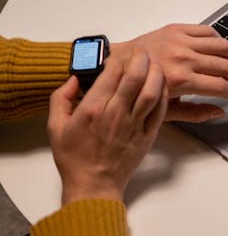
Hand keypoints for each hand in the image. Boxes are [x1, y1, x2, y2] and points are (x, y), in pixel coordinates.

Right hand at [47, 47, 167, 204]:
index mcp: (93, 109)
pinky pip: (160, 111)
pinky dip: (164, 95)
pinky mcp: (148, 136)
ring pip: (151, 92)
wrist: (93, 185)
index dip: (119, 58)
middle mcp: (116, 114)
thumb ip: (60, 99)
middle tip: (143, 50)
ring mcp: (134, 125)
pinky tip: (163, 85)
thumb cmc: (73, 158)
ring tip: (156, 63)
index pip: (111, 74)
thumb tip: (74, 79)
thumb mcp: (55, 127)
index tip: (122, 52)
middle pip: (135, 78)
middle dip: (141, 59)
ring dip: (156, 74)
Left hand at [111, 24, 227, 122]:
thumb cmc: (138, 90)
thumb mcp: (165, 111)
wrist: (117, 65)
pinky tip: (221, 50)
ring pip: (222, 46)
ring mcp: (181, 42)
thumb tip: (219, 111)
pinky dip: (220, 40)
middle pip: (225, 66)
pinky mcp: (177, 29)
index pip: (221, 86)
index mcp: (181, 80)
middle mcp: (183, 58)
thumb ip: (195, 113)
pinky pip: (208, 31)